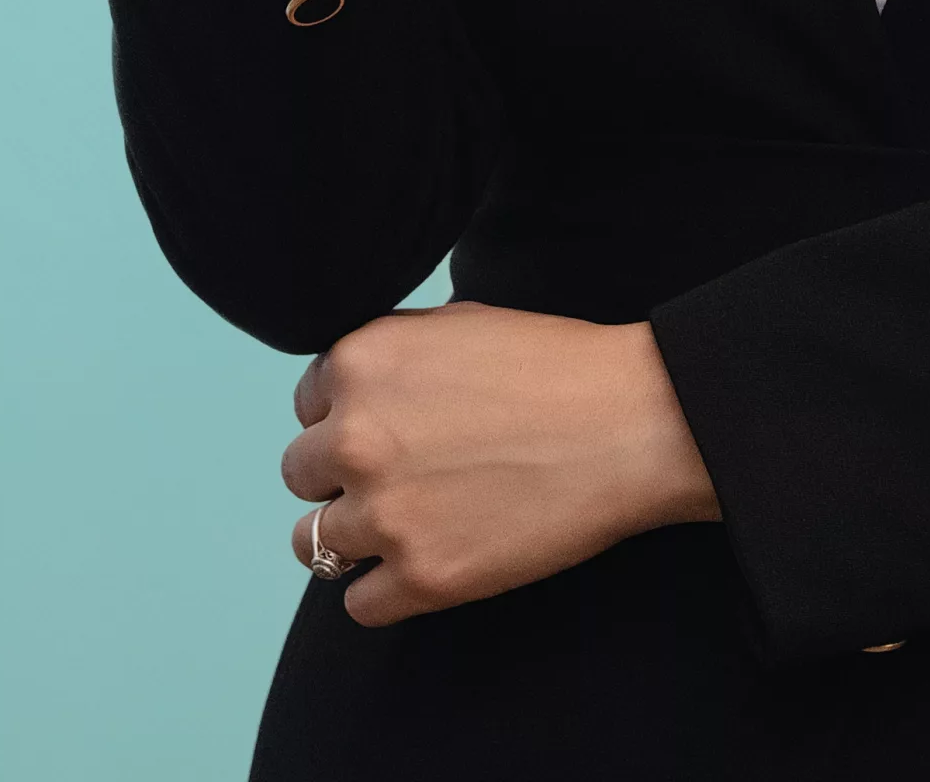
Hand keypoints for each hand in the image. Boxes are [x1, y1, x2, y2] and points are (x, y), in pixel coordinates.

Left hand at [280, 303, 721, 627]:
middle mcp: (356, 436)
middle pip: (301, 474)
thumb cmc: (556, 366)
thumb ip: (392, 357)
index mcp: (362, 362)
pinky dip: (387, 590)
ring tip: (414, 522)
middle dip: (344, 475)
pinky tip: (430, 560)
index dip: (349, 414)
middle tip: (406, 474)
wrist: (628, 424)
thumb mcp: (459, 324)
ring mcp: (384, 513)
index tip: (393, 426)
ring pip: (314, 543)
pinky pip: (359, 604)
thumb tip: (354, 392)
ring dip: (357, 535)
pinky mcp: (420, 578)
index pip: (308, 404)